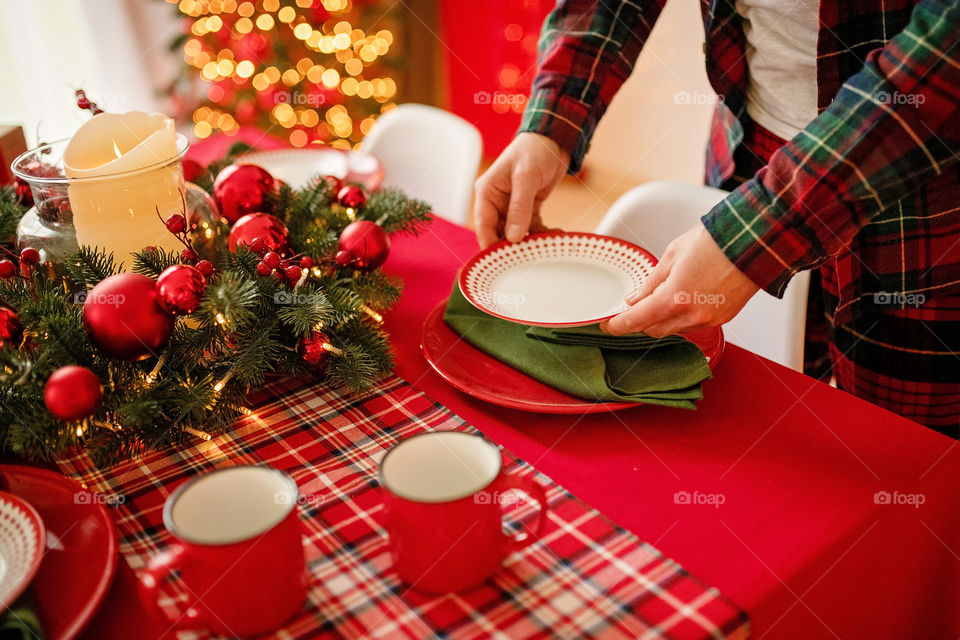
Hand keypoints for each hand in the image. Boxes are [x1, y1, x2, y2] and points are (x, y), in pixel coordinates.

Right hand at [474, 132, 570, 247]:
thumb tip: (513, 237)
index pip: (483, 226)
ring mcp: (511, 207)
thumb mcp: (526, 178)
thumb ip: (519, 208)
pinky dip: (541, 234)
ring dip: (531, 241)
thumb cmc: (533, 150)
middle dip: (514, 246)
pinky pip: (531, 228)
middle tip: (531, 256)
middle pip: (499, 234)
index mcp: (487, 193)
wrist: (554, 139)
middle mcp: (496, 202)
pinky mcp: (527, 209)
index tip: (503, 261)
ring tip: (548, 243)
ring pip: (516, 234)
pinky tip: (555, 234)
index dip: (491, 246)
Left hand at [599, 223, 760, 336]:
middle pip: (654, 329)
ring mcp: (709, 319)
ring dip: (662, 319)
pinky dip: (682, 317)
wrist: (756, 240)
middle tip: (632, 310)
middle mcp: (692, 315)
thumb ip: (651, 282)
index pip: (637, 320)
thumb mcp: (673, 254)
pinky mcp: (723, 317)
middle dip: (640, 322)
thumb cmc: (717, 241)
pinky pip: (694, 324)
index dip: (618, 325)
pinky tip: (682, 300)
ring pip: (674, 329)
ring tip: (659, 299)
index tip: (608, 325)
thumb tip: (636, 298)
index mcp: (674, 299)